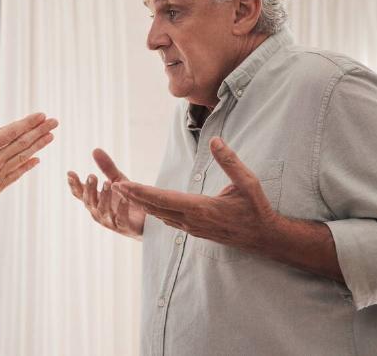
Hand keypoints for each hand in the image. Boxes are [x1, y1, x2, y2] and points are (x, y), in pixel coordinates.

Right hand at [0, 108, 58, 232]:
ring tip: (51, 136)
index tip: (41, 115)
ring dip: (39, 146)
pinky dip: (28, 166)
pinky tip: (37, 160)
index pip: (12, 131)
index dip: (28, 123)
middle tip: (54, 122)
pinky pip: (17, 174)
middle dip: (39, 131)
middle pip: (22, 142)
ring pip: (23, 157)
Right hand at [67, 149, 144, 239]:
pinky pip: (120, 218)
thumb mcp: (117, 180)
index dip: (74, 184)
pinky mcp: (124, 227)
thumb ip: (107, 168)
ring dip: (104, 196)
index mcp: (95, 201)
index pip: (80, 193)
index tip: (70, 173)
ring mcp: (110, 221)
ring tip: (107, 183)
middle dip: (90, 188)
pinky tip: (124, 198)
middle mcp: (99, 212)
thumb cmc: (127, 199)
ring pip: (102, 210)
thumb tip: (95, 150)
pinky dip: (121, 208)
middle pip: (89, 201)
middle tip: (92, 176)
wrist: (146, 220)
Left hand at [113, 137, 276, 249]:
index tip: (124, 185)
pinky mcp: (193, 230)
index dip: (141, 192)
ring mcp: (191, 228)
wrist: (262, 237)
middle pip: (155, 208)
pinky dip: (153, 210)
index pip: (163, 199)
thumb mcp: (248, 183)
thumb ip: (230, 161)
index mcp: (201, 208)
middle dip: (134, 197)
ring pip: (159, 215)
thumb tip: (216, 140)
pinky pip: (167, 219)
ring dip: (140, 203)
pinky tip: (145, 203)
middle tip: (114, 185)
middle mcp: (191, 220)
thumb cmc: (255, 209)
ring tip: (124, 191)